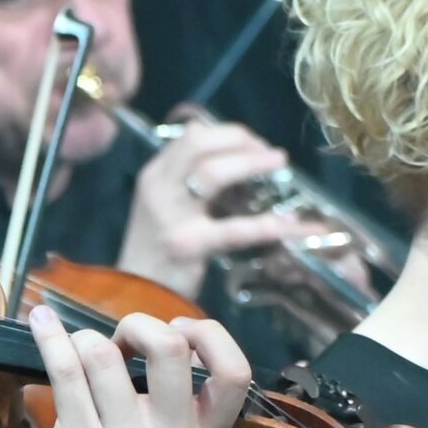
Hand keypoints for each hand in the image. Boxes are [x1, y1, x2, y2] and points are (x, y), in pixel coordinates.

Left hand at [21, 305, 250, 427]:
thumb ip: (189, 415)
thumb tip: (178, 344)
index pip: (234, 373)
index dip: (208, 335)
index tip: (179, 329)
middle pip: (170, 348)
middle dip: (139, 324)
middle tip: (121, 340)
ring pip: (103, 354)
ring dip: (85, 339)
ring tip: (78, 353)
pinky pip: (64, 371)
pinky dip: (49, 337)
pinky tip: (41, 323)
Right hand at [116, 116, 334, 298]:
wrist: (136, 293)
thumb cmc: (157, 247)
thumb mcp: (165, 203)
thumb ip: (188, 178)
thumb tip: (227, 150)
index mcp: (155, 174)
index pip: (191, 136)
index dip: (229, 134)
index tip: (256, 143)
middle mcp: (158, 188)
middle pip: (200, 145)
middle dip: (242, 142)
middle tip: (272, 155)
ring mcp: (170, 216)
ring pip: (213, 174)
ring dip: (252, 164)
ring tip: (280, 165)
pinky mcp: (187, 245)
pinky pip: (233, 230)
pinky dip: (267, 225)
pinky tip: (292, 226)